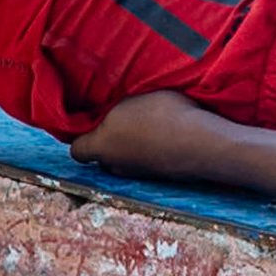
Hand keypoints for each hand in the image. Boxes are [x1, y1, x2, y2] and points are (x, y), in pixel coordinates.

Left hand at [69, 90, 223, 179]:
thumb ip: (110, 107)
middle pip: (102, 155)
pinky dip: (150, 152)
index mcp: (101, 145)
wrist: (199, 142)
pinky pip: (145, 162)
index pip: (77, 150)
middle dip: (107, 140)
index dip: (81, 136)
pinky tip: (165, 134)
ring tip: (147, 125)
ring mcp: (138, 174)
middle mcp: (115, 165)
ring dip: (130, 146)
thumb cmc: (160, 115)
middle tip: (121, 119)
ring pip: (124, 159)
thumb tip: (102, 110)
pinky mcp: (158, 177)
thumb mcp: (129, 99)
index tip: (91, 121)